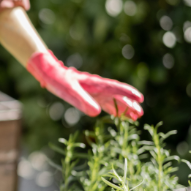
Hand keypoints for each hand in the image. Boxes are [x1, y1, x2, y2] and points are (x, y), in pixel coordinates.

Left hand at [27, 50, 143, 119]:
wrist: (50, 74)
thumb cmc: (59, 81)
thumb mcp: (69, 91)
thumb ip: (82, 101)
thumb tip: (97, 113)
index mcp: (94, 84)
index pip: (115, 89)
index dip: (127, 94)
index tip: (140, 99)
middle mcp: (96, 87)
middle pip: (116, 96)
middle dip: (128, 104)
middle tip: (140, 114)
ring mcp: (93, 91)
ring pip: (112, 100)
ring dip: (123, 107)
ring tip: (135, 116)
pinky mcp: (88, 94)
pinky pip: (104, 102)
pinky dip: (112, 107)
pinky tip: (117, 114)